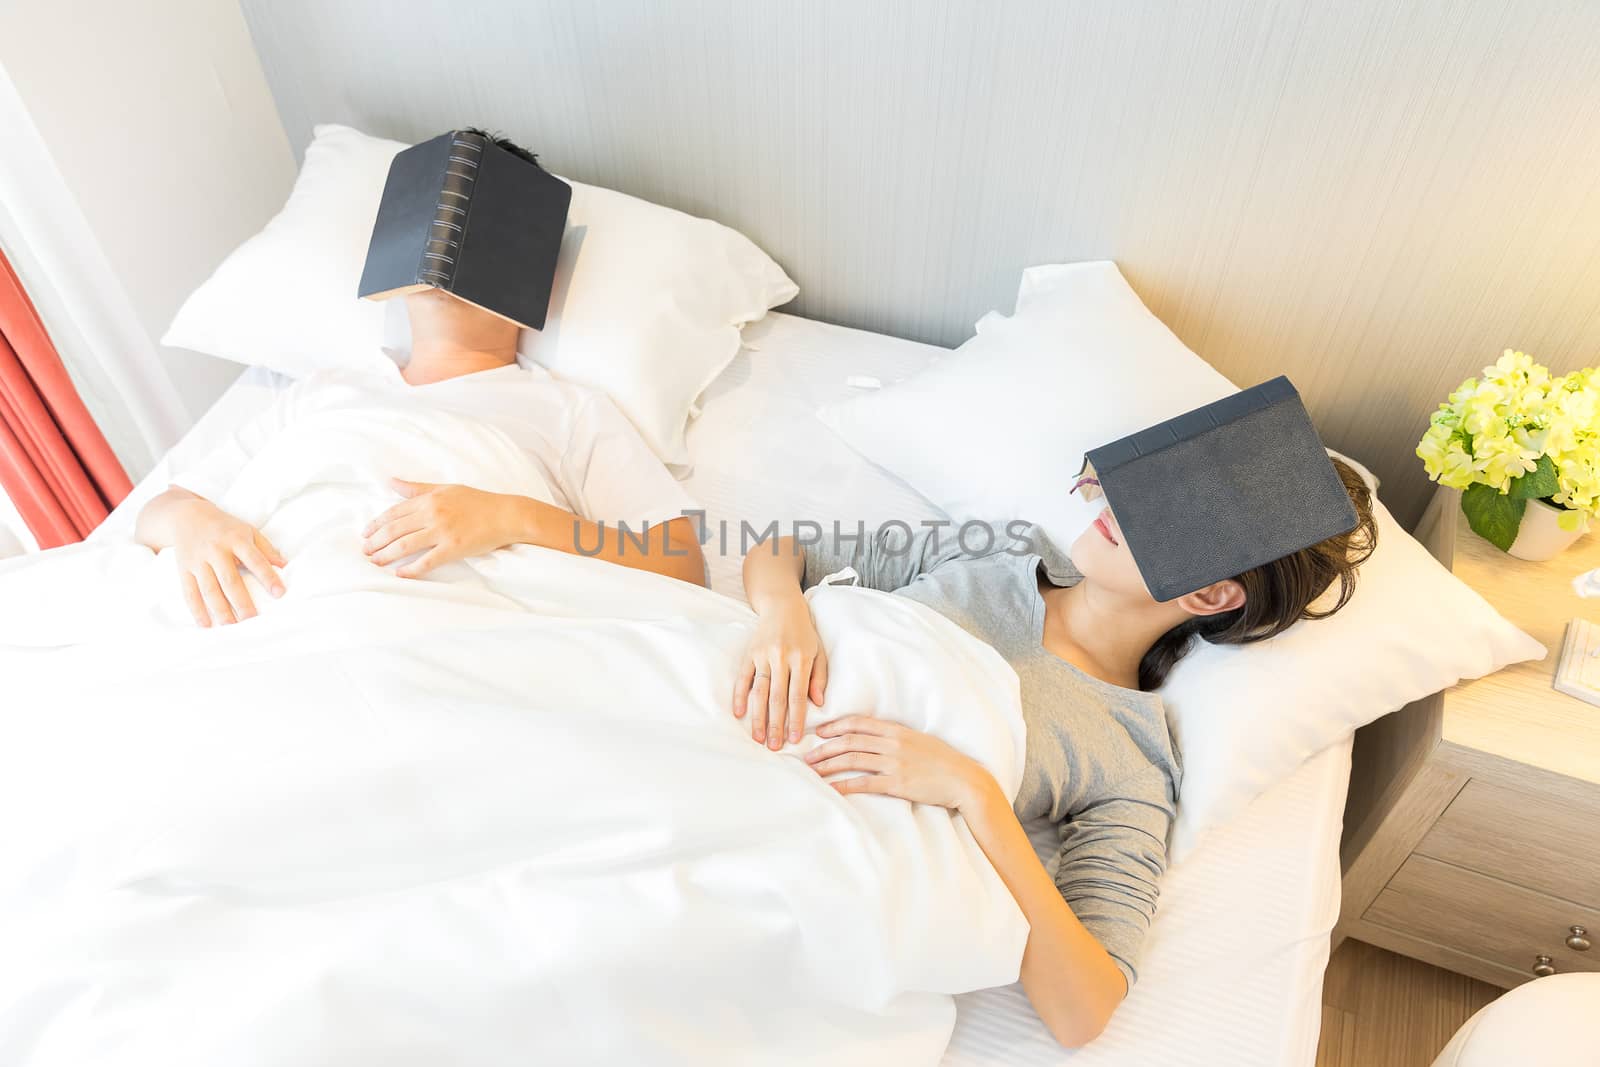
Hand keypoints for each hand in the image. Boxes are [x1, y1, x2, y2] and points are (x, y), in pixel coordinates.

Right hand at [170, 499, 285, 626]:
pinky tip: (205, 624)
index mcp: (236, 539)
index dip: (267, 577)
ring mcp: (198, 560)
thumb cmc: (225, 527)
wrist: (187, 516)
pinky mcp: (183, 569)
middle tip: (252, 620)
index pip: (255, 560)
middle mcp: (216, 550)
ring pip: (209, 588)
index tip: (280, 593)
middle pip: (230, 579)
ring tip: (231, 626)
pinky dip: (196, 609)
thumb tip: (285, 565)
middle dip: (241, 601)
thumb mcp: (248, 531)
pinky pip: (189, 591)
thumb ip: (266, 548)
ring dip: (220, 609)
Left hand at [363, 479, 530, 577]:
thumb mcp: (446, 488)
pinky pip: (427, 561)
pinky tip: (400, 574)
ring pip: (405, 545)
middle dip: (375, 541)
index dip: (376, 524)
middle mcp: (432, 514)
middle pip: (394, 530)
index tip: (366, 533)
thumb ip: (417, 488)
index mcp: (429, 499)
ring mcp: (442, 532)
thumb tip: (392, 482)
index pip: (394, 512)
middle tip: (365, 551)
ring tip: (375, 562)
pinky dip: (411, 569)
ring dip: (386, 555)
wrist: (506, 514)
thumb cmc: (478, 502)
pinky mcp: (453, 548)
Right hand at [733, 592, 827, 749]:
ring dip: (757, 716)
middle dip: (775, 724)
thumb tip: (818, 704)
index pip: (798, 696)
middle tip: (774, 746)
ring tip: (757, 737)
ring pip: (759, 690)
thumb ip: (819, 678)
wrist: (782, 606)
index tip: (795, 739)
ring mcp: (763, 655)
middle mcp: (781, 657)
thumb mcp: (819, 652)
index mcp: (801, 659)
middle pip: (777, 697)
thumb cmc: (804, 633)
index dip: (796, 719)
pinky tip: (738, 713)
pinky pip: (743, 677)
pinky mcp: (749, 653)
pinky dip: (739, 695)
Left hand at [805, 715, 995, 811]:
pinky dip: (844, 785)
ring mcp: (894, 763)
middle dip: (824, 748)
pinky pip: (864, 783)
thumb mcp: (918, 741)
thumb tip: (874, 740)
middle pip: (849, 741)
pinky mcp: (898, 783)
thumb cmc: (942, 761)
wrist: (964, 779)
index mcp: (896, 730)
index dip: (835, 726)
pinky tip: (831, 789)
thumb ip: (896, 738)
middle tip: (806, 756)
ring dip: (828, 765)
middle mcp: (892, 743)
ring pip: (852, 760)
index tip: (819, 732)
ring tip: (811, 771)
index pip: (858, 722)